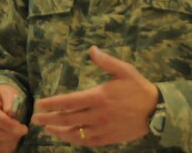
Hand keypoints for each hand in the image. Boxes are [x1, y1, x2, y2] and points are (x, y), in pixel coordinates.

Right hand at [0, 84, 28, 152]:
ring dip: (9, 141)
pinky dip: (4, 147)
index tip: (23, 128)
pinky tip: (12, 139)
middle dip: (11, 134)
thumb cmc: (2, 96)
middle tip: (23, 130)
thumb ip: (10, 101)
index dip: (9, 125)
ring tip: (18, 133)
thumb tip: (10, 113)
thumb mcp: (8, 92)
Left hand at [31, 46, 158, 146]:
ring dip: (58, 131)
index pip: (68, 102)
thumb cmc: (138, 88)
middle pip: (67, 119)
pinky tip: (66, 137)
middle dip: (49, 119)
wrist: (155, 110)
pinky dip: (74, 140)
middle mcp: (97, 114)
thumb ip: (106, 61)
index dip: (52, 103)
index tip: (40, 104)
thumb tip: (92, 49)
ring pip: (74, 132)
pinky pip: (86, 141)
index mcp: (99, 96)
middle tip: (36, 119)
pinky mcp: (108, 138)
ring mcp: (102, 128)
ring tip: (48, 129)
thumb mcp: (124, 70)